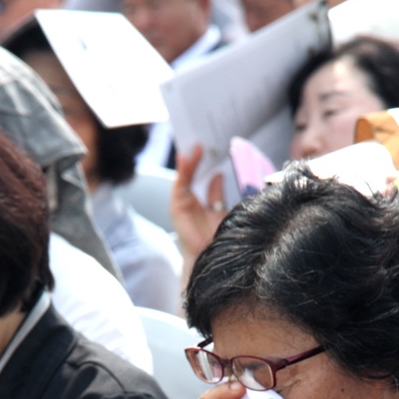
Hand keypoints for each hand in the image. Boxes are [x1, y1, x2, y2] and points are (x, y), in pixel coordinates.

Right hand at [171, 144, 227, 261]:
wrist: (210, 258)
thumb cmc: (217, 238)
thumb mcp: (221, 211)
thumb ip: (217, 194)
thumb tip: (218, 175)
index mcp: (203, 201)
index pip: (204, 176)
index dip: (207, 161)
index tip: (213, 144)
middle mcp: (192, 201)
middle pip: (193, 173)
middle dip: (197, 157)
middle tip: (204, 139)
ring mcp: (183, 203)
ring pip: (185, 176)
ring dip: (190, 160)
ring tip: (196, 146)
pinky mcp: (177, 206)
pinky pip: (179, 184)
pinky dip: (182, 171)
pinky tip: (185, 158)